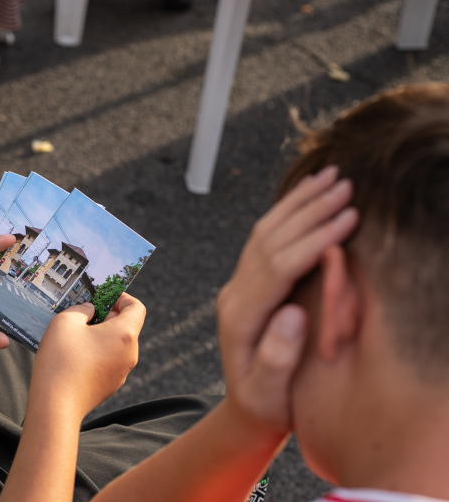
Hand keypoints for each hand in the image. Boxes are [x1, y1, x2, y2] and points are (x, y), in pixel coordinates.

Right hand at [30, 294, 145, 421]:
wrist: (56, 406)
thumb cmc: (62, 360)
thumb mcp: (66, 321)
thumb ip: (81, 309)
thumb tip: (90, 311)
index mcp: (125, 334)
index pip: (137, 307)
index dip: (122, 297)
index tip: (102, 296)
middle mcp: (130, 354)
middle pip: (126, 326)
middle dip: (107, 315)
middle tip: (83, 313)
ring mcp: (122, 372)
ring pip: (116, 344)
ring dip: (100, 335)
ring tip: (75, 334)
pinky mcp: (110, 385)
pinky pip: (108, 361)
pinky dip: (96, 352)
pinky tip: (74, 355)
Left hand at [218, 165, 357, 434]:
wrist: (246, 409)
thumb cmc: (266, 405)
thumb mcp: (269, 393)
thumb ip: (277, 357)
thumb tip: (290, 313)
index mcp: (241, 316)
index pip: (279, 265)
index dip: (314, 238)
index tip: (349, 218)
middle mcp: (234, 293)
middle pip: (270, 239)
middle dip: (309, 209)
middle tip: (346, 182)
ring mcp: (238, 285)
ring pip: (266, 232)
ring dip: (297, 203)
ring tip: (329, 175)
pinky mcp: (247, 283)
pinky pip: (266, 239)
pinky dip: (288, 214)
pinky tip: (307, 197)